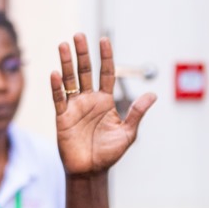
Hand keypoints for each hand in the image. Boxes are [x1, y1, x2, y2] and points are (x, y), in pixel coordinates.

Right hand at [51, 34, 155, 177]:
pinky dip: (56, 87)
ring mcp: (74, 106)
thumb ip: (137, 113)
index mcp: (106, 101)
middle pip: (85, 71)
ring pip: (69, 80)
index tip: (105, 40)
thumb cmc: (109, 153)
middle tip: (79, 36)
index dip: (106, 57)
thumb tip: (153, 95)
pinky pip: (58, 99)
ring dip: (66, 63)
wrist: (91, 171)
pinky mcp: (62, 117)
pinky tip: (55, 74)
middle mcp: (89, 100)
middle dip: (83, 54)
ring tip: (63, 45)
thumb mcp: (127, 133)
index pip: (106, 73)